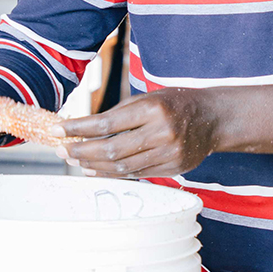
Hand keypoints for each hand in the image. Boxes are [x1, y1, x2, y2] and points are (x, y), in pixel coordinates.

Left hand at [54, 85, 272, 178]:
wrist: (214, 118)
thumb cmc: (175, 103)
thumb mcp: (149, 98)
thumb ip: (120, 113)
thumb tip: (83, 129)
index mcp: (152, 108)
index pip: (107, 123)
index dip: (79, 129)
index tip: (58, 131)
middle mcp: (161, 132)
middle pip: (112, 149)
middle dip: (82, 152)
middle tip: (62, 151)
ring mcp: (168, 153)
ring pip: (122, 166)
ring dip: (93, 165)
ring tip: (75, 161)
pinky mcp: (173, 168)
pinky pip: (136, 173)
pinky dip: (113, 173)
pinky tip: (96, 169)